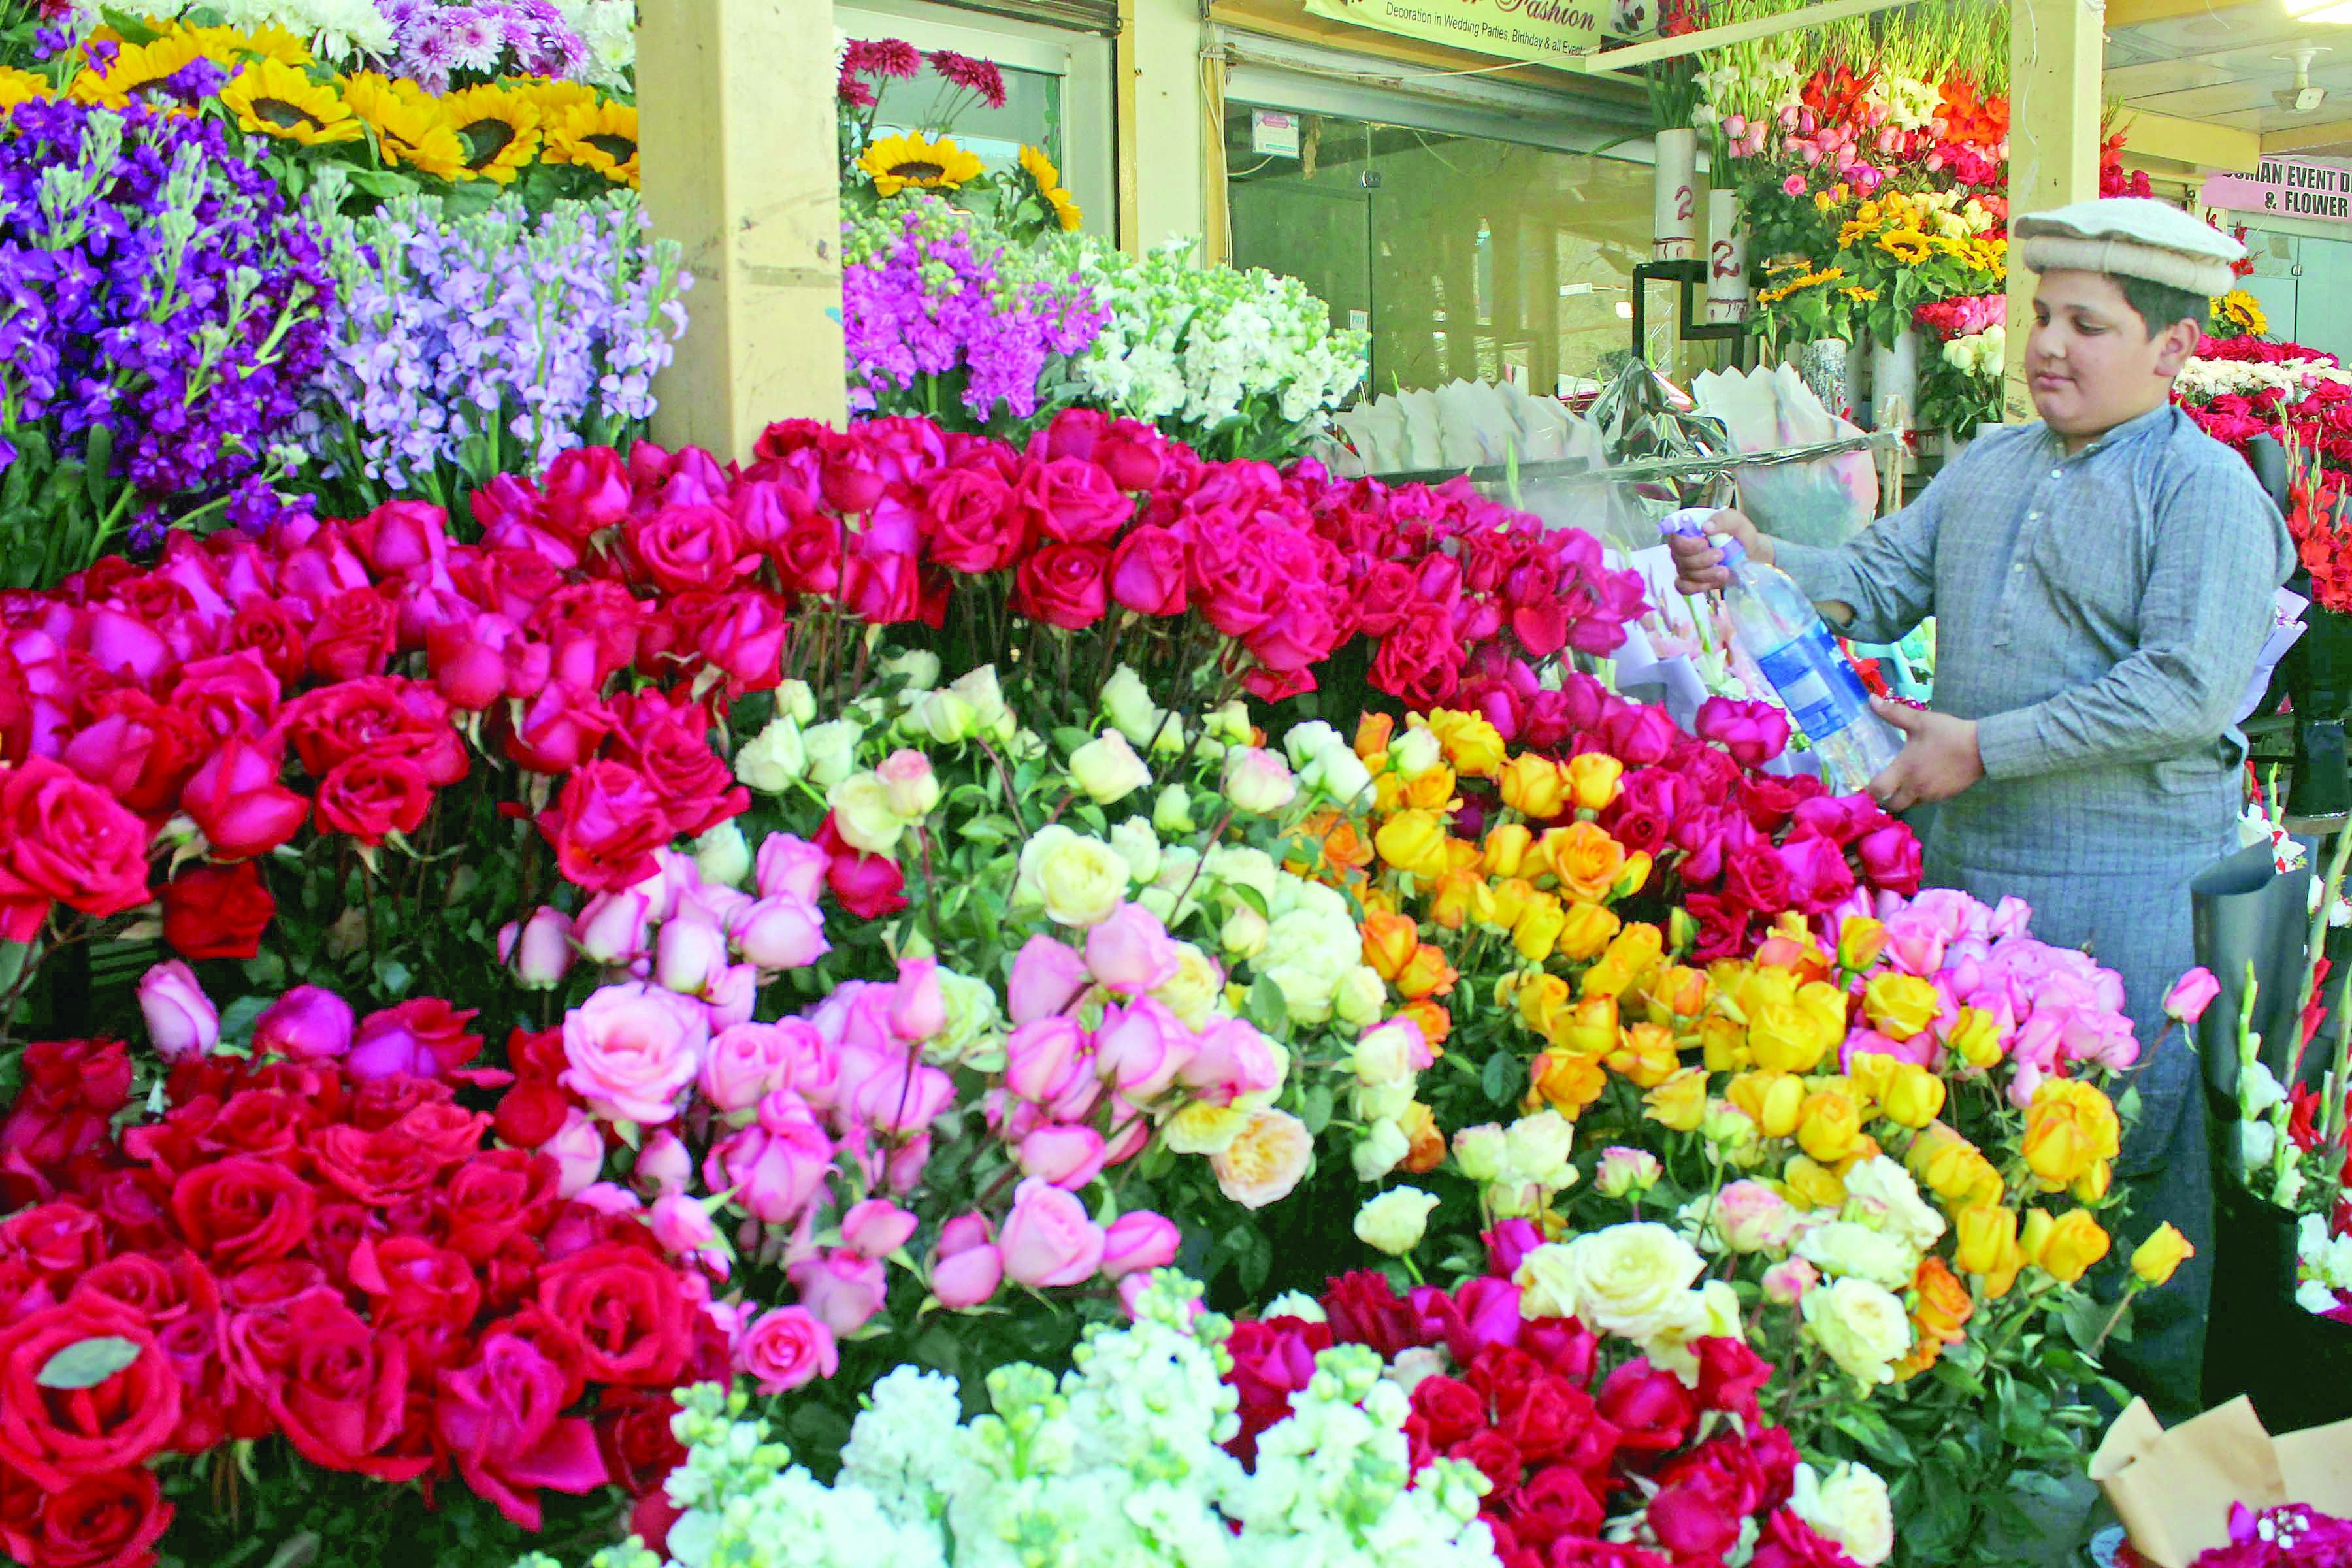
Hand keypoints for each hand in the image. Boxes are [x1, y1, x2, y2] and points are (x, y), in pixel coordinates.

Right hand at [1668, 508, 1771, 594]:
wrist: (1749, 556)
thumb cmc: (1739, 536)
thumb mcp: (1737, 522)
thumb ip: (1723, 520)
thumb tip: (1706, 527)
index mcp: (1689, 531)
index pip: (1674, 538)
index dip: (1685, 544)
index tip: (1704, 543)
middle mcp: (1682, 549)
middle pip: (1679, 558)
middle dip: (1701, 559)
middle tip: (1721, 555)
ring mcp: (1685, 566)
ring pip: (1685, 573)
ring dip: (1706, 573)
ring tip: (1725, 570)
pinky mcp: (1691, 582)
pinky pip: (1684, 588)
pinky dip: (1698, 586)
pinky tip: (1714, 581)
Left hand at [1864, 698, 1982, 812]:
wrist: (1981, 748)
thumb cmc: (1947, 733)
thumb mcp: (1919, 720)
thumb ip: (1892, 712)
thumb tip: (1871, 699)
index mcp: (1904, 770)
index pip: (1878, 791)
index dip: (1869, 792)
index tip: (1866, 786)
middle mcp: (1915, 788)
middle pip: (1893, 806)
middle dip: (1885, 801)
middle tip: (1883, 789)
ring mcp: (1931, 794)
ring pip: (1910, 804)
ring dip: (1903, 797)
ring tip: (1902, 783)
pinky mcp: (1945, 796)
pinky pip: (1926, 800)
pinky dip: (1920, 794)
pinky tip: (1922, 780)